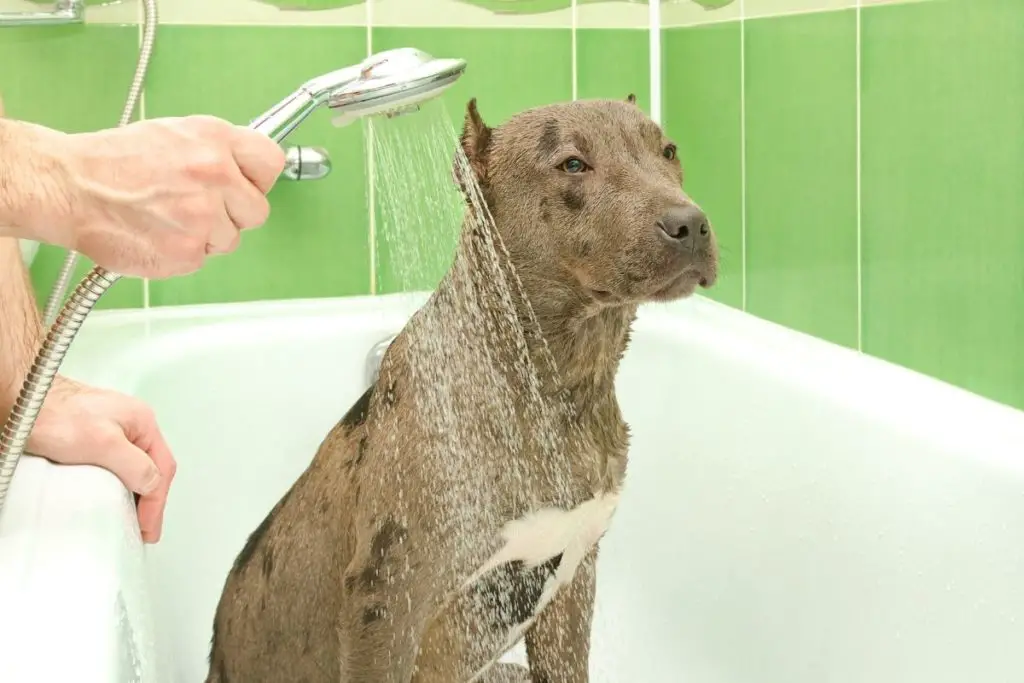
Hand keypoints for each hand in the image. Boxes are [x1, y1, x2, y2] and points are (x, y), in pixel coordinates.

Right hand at [2, 114, 284, 277]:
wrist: (69, 186)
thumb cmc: (114, 161)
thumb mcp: (175, 134)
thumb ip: (218, 151)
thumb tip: (248, 168)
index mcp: (214, 140)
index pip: (271, 162)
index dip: (257, 178)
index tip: (247, 184)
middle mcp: (214, 175)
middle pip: (257, 211)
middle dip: (233, 213)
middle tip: (199, 205)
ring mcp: (202, 217)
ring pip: (230, 239)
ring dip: (206, 235)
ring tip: (168, 216)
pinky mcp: (187, 252)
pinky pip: (202, 258)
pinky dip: (182, 252)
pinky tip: (157, 233)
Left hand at [28, 376, 175, 542]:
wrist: (22, 400)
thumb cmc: (53, 413)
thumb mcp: (102, 443)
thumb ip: (135, 464)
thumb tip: (153, 484)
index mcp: (142, 422)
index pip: (162, 469)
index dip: (156, 504)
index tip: (147, 529)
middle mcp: (132, 424)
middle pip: (153, 468)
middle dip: (152, 501)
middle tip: (144, 529)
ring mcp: (113, 430)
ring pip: (136, 467)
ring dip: (136, 493)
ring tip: (131, 518)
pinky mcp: (93, 437)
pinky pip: (117, 465)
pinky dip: (120, 485)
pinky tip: (111, 495)